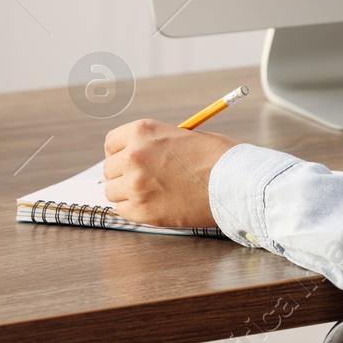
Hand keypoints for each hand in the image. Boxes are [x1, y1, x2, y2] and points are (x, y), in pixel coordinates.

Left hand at [102, 119, 238, 228]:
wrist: (232, 183)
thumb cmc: (217, 157)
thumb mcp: (183, 136)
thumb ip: (157, 144)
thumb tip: (141, 155)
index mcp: (143, 131)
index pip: (111, 143)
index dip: (119, 152)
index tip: (126, 160)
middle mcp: (134, 156)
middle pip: (109, 169)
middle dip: (122, 174)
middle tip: (141, 179)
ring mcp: (135, 185)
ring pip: (113, 192)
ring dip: (126, 193)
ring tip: (148, 194)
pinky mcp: (142, 211)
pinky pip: (123, 211)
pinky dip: (134, 210)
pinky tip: (152, 205)